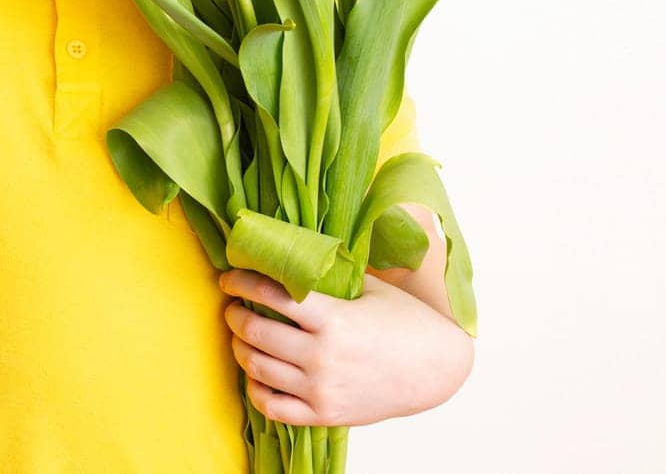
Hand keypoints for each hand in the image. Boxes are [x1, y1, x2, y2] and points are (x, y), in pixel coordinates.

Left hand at [217, 268, 473, 426]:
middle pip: (257, 332)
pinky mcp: (324, 414)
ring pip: (258, 368)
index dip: (244, 283)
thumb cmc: (407, 322)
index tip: (230, 278)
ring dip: (240, 348)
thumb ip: (333, 275)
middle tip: (232, 306)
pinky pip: (273, 406)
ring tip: (240, 336)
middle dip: (235, 315)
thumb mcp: (372, 288)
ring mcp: (321, 389)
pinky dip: (255, 390)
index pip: (273, 296)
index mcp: (334, 319)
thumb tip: (296, 252)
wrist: (435, 370)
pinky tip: (255, 374)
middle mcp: (323, 356)